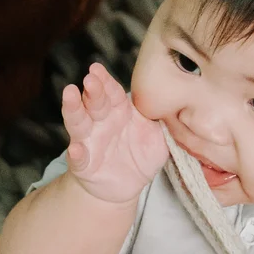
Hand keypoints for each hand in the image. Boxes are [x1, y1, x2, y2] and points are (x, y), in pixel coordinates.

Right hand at [60, 62, 167, 204]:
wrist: (124, 186)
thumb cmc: (141, 155)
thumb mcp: (159, 137)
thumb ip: (166, 120)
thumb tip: (183, 103)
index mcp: (120, 111)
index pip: (112, 92)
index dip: (105, 80)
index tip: (97, 68)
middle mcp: (101, 122)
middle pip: (95, 103)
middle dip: (93, 90)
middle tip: (90, 78)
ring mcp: (89, 142)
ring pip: (79, 123)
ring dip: (74, 108)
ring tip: (70, 94)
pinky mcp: (84, 165)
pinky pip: (78, 158)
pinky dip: (76, 154)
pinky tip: (75, 148)